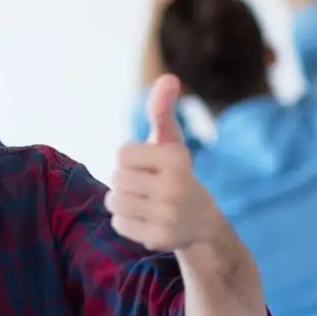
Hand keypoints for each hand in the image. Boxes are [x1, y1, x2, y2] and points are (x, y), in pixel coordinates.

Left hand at [107, 75, 223, 251]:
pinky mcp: (159, 238)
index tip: (150, 168)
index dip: (130, 160)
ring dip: (122, 203)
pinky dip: (126, 223)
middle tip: (148, 188)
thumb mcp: (171, 142)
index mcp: (177, 157)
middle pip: (116, 178)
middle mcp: (176, 185)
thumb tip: (168, 77)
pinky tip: (147, 221)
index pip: (121, 154)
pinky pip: (118, 224)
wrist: (202, 225)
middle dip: (125, 182)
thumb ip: (162, 111)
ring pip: (114, 202)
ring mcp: (169, 214)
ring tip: (145, 203)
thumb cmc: (176, 175)